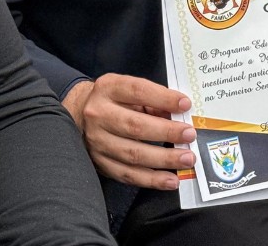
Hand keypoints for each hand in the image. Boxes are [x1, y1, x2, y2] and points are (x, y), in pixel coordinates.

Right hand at [62, 73, 195, 189]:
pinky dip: (152, 179)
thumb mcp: (126, 89)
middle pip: (134, 126)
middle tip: (189, 135)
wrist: (78, 113)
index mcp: (107, 88)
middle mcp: (98, 114)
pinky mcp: (100, 163)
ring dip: (164, 158)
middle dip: (166, 132)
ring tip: (186, 159)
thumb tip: (177, 113)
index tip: (185, 104)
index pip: (136, 90)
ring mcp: (97, 141)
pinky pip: (128, 175)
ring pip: (133, 154)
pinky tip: (171, 180)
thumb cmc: (111, 100)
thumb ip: (151, 100)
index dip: (162, 97)